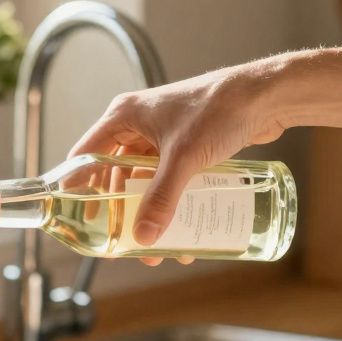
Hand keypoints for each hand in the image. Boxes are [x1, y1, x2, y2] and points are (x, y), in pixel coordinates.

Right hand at [69, 62, 286, 264]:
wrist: (266, 96)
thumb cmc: (219, 110)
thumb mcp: (183, 158)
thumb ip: (162, 199)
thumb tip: (145, 238)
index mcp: (124, 116)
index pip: (86, 153)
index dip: (77, 184)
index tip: (76, 215)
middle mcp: (138, 124)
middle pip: (114, 173)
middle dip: (120, 209)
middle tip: (119, 240)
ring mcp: (162, 135)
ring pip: (144, 180)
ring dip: (148, 210)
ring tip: (155, 244)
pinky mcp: (185, 145)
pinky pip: (168, 179)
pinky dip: (171, 202)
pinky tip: (181, 228)